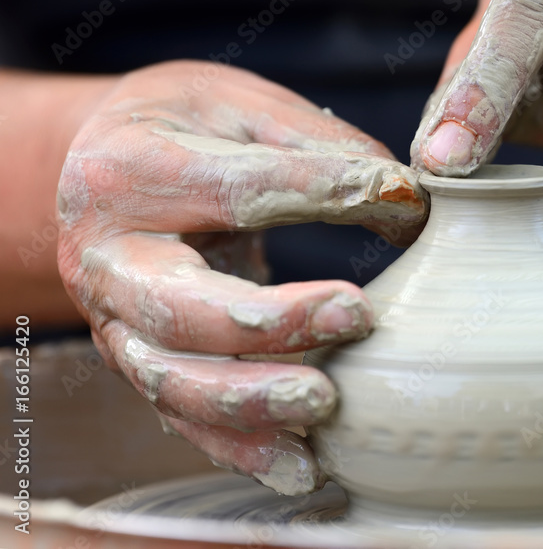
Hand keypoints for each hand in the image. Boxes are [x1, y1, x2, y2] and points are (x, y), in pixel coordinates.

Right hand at [56, 60, 426, 494]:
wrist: (107, 158)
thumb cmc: (189, 124)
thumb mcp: (246, 105)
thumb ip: (320, 146)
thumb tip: (407, 201)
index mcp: (133, 169)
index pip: (237, 190)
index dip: (324, 194)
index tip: (404, 200)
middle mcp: (108, 254)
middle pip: (182, 307)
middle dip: (273, 323)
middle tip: (360, 315)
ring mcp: (114, 319)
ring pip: (174, 379)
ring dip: (252, 403)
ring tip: (327, 404)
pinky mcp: (137, 358)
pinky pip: (181, 414)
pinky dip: (238, 446)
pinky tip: (300, 465)